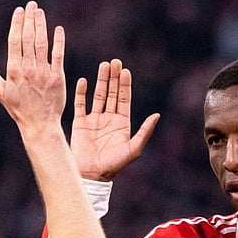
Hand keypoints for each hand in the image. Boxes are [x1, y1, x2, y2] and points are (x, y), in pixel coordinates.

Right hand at [0, 1, 65, 131]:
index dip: (17, 23)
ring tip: (40, 12)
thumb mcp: (0, 92)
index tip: (19, 11)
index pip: (15, 41)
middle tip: (31, 5)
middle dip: (30, 19)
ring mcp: (43, 72)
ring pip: (42, 43)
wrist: (39, 124)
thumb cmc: (18, 109)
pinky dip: (59, 41)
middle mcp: (28, 68)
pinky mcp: (57, 77)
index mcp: (13, 70)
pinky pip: (58, 54)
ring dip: (41, 25)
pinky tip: (58, 29)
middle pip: (28, 38)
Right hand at [71, 59, 159, 180]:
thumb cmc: (114, 164)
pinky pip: (80, 104)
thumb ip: (144, 132)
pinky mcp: (80, 123)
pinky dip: (81, 92)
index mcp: (122, 123)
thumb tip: (156, 115)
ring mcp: (94, 119)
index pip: (124, 99)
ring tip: (103, 65)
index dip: (125, 85)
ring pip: (98, 95)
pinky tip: (83, 80)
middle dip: (114, 78)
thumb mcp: (133, 149)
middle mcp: (108, 118)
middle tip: (115, 62)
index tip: (125, 71)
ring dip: (101, 80)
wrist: (92, 174)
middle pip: (112, 93)